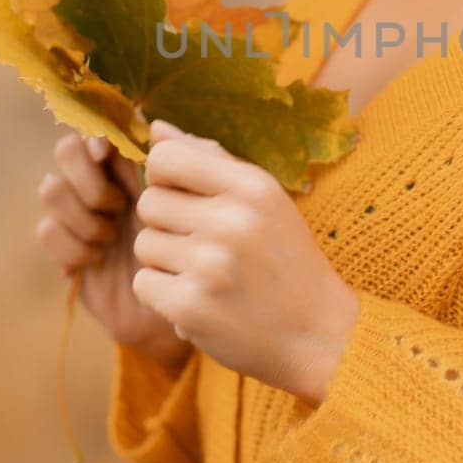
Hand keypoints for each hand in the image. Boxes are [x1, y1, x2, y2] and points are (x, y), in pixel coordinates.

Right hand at [35, 131, 191, 366]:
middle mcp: (106, 183)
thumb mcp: (212, 202)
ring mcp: (83, 215)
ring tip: (110, 236)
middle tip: (116, 204)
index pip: (102, 131)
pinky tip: (95, 259)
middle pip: (66, 151)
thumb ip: (195, 160)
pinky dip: (71, 244)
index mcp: (138, 165)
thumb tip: (156, 125)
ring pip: (51, 189)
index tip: (104, 153)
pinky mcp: (69, 249)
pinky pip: (47, 230)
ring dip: (81, 213)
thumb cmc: (210, 251)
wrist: (194, 309)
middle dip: (86, 176)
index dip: (97, 137)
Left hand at [131, 119, 361, 402]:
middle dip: (167, 224)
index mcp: (251, 186)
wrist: (319, 334)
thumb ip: (212, 160)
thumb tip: (157, 128)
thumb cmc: (286, 260)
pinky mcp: (190, 306)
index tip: (185, 198)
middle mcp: (230, 220)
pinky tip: (198, 299)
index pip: (166, 158)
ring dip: (166, 262)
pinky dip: (163, 295)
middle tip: (203, 245)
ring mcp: (209, 265)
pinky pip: (143, 283)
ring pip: (144, 245)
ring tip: (206, 274)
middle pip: (149, 203)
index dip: (164, 178)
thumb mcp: (266, 200)